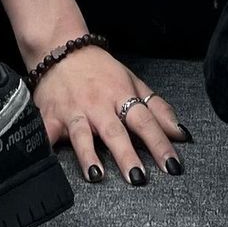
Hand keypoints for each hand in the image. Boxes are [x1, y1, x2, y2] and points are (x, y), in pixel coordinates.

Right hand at [30, 44, 190, 184]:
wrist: (60, 48)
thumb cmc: (100, 69)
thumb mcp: (132, 82)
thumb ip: (157, 108)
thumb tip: (181, 133)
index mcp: (121, 95)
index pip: (145, 121)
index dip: (160, 144)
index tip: (173, 166)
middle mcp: (98, 104)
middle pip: (115, 131)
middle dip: (127, 155)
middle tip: (138, 178)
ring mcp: (73, 111)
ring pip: (81, 134)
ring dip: (88, 155)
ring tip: (96, 175)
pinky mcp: (50, 116)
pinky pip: (47, 133)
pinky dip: (46, 145)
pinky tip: (48, 162)